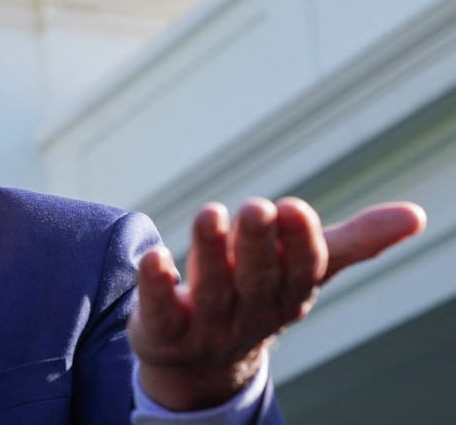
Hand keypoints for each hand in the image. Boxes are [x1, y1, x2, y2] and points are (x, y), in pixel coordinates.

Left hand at [127, 198, 425, 410]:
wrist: (198, 362)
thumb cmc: (255, 296)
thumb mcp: (301, 270)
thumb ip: (352, 242)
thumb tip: (416, 215)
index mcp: (287, 295)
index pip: (300, 271)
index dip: (299, 243)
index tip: (294, 208)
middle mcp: (250, 312)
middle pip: (257, 279)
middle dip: (258, 245)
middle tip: (256, 207)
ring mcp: (206, 326)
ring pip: (212, 290)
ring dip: (211, 252)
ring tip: (210, 213)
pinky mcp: (162, 332)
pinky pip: (160, 311)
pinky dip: (156, 285)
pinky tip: (153, 257)